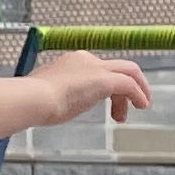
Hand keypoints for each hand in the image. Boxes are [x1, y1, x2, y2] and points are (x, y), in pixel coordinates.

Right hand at [36, 52, 154, 126]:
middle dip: (125, 87)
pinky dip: (139, 95)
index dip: (104, 86)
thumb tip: (56, 102)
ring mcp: (96, 68)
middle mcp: (86, 59)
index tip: (101, 103)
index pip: (96, 68)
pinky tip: (142, 105)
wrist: (32, 98)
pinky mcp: (104, 80)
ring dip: (134, 93)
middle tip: (121, 110)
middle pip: (116, 67)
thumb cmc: (32, 100)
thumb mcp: (45, 93)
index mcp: (71, 61)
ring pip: (128, 72)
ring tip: (126, 115)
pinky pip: (130, 84)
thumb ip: (56, 94)